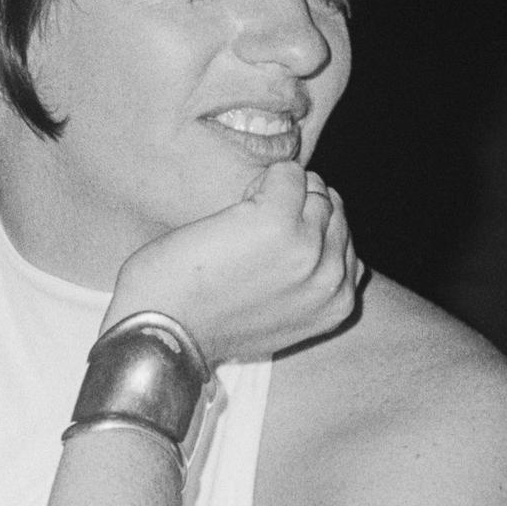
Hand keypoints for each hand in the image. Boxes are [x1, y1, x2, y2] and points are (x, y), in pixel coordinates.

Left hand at [105, 162, 358, 363]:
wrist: (163, 333)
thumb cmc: (209, 321)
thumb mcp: (283, 319)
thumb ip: (310, 287)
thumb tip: (326, 243)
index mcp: (338, 303)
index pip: (343, 239)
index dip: (304, 232)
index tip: (267, 250)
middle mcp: (331, 277)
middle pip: (332, 209)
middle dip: (297, 208)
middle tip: (250, 233)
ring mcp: (308, 248)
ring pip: (313, 187)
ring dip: (277, 193)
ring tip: (240, 225)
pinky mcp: (278, 221)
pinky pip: (288, 172)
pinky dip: (261, 181)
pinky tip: (232, 212)